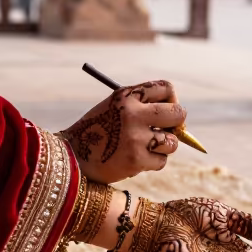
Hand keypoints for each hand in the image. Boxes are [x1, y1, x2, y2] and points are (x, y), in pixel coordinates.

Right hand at [61, 81, 186, 183]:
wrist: (71, 157)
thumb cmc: (97, 131)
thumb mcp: (115, 108)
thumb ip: (143, 107)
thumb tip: (180, 121)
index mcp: (126, 95)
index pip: (166, 88)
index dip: (172, 100)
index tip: (166, 112)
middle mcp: (132, 113)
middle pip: (178, 114)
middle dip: (177, 125)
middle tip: (167, 132)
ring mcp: (135, 138)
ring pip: (172, 142)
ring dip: (162, 147)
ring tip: (144, 148)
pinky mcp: (135, 160)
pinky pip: (161, 161)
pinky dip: (152, 163)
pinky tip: (135, 160)